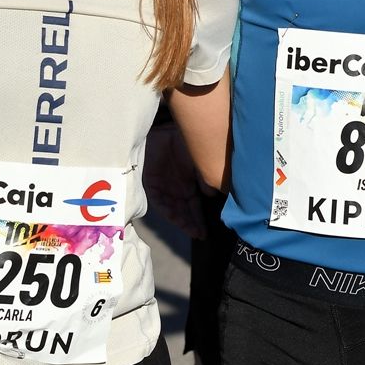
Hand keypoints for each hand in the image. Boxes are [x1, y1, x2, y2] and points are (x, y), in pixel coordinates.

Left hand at [142, 122, 205, 239]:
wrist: (167, 130)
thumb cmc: (186, 142)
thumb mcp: (200, 160)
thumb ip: (206, 178)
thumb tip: (211, 195)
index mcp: (189, 183)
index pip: (194, 206)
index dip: (199, 219)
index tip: (205, 232)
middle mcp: (177, 189)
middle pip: (184, 211)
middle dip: (192, 223)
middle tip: (200, 234)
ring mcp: (165, 188)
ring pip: (173, 210)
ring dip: (182, 221)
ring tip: (192, 230)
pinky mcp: (152, 185)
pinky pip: (160, 203)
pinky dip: (169, 212)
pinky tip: (177, 219)